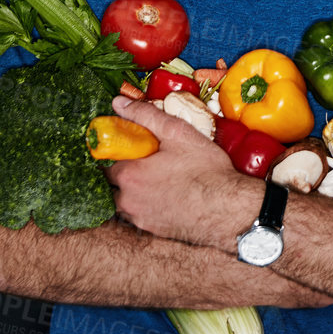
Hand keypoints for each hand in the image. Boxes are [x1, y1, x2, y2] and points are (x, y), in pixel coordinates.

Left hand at [104, 96, 259, 250]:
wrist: (228, 210)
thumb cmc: (206, 171)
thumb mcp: (178, 133)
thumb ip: (145, 116)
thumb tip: (118, 103)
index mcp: (128, 174)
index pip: (104, 160)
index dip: (116, 150)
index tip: (130, 145)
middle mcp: (126, 200)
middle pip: (111, 182)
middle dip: (123, 170)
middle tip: (146, 160)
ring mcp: (138, 218)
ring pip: (123, 200)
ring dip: (132, 189)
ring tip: (157, 178)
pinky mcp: (151, 230)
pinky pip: (138, 214)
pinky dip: (145, 204)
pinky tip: (165, 195)